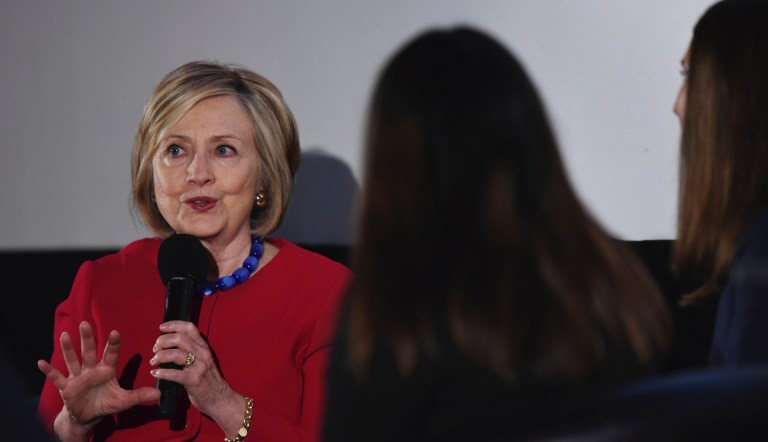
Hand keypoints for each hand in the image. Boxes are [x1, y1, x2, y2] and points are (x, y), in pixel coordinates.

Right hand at [37, 321, 160, 440]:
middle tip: (85, 323)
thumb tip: (158, 395)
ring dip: (68, 348)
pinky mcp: (67, 388)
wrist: (88, 416)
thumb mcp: (123, 400)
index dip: (113, 344)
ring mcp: (78, 377)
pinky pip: (57, 378)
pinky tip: (41, 362)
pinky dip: (49, 371)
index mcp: (107, 370)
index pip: (111, 354)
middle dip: (87, 338)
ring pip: (73, 360)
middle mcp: (92, 370)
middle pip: (89, 352)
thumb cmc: (107, 403)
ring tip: (64, 334)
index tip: (115, 331)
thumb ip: (138, 396)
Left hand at [151, 320, 237, 417]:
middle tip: (155, 349)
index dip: (174, 324)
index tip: (162, 327)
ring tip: (153, 362)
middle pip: (180, 338)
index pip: (190, 328)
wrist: (221, 399)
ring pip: (175, 354)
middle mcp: (202, 354)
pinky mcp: (194, 380)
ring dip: (160, 356)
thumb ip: (192, 351)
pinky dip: (161, 372)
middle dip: (163, 341)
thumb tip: (170, 345)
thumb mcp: (204, 360)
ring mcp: (199, 367)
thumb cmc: (209, 381)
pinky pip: (174, 373)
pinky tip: (155, 373)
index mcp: (204, 348)